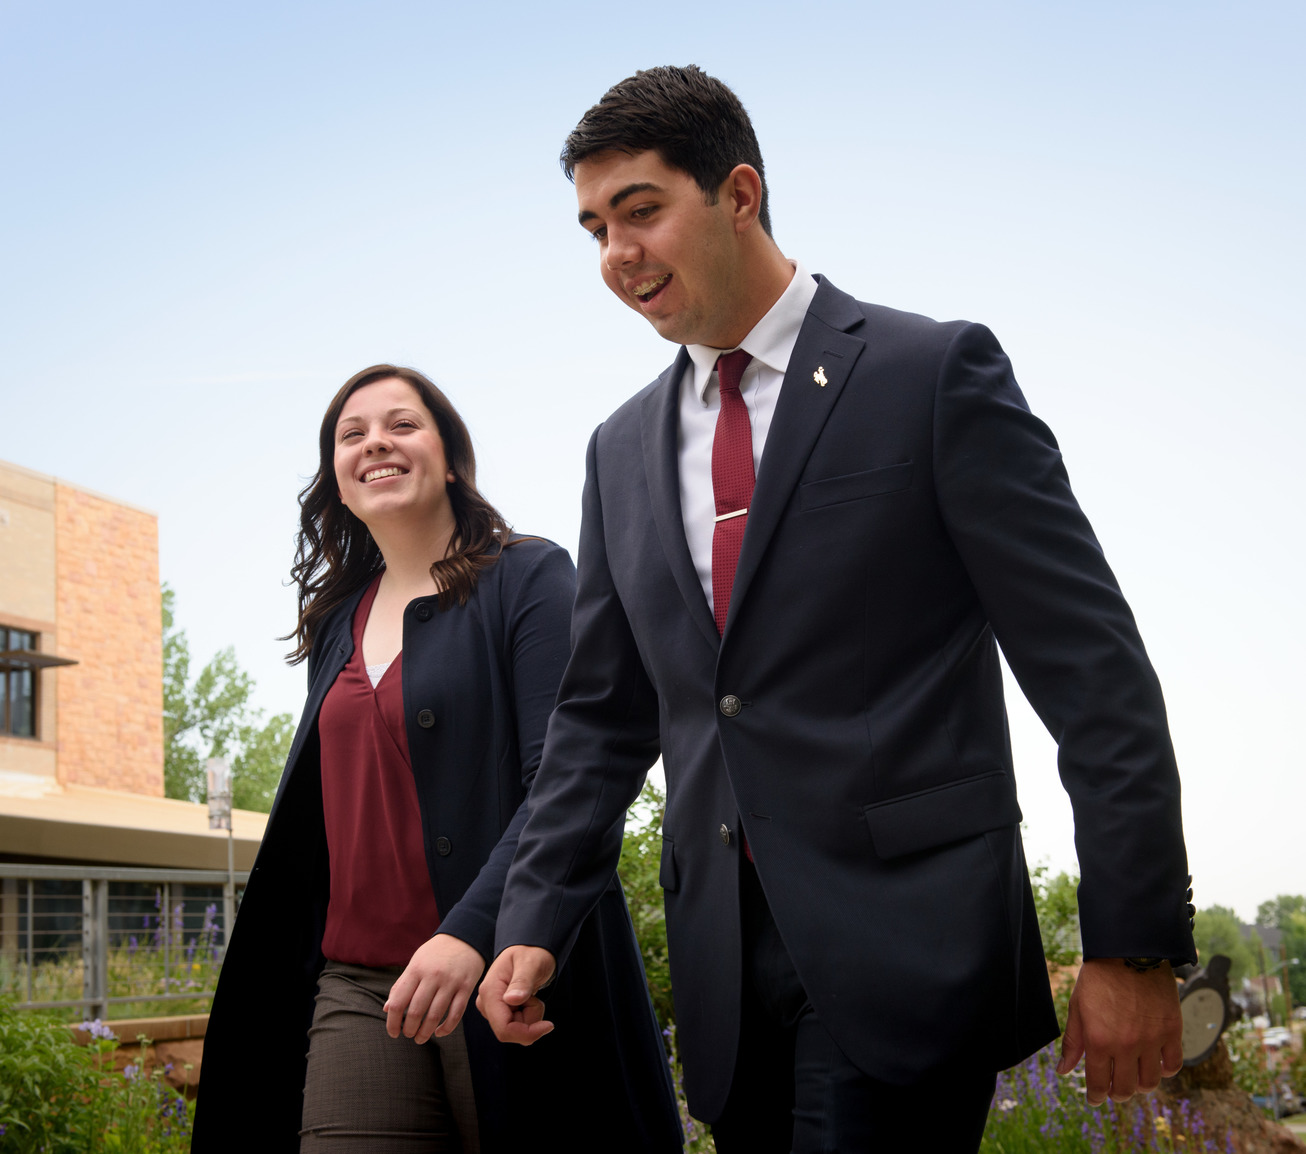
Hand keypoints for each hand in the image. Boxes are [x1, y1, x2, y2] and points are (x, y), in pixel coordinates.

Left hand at [384, 934, 484, 1043]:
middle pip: (416, 1012)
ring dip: (425, 1033)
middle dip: (409, 1029)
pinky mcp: (466, 987)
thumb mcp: (415, 963)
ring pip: (435, 1016)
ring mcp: (451, 982)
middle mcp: (433, 976)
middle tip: (408, 1035)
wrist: (465, 936)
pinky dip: (446, 1028)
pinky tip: (439, 1032)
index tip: (393, 1032)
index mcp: (416, 970)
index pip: (398, 1002)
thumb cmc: (435, 953)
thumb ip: (401, 985)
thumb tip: (387, 1009)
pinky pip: (456, 1014)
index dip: (392, 1022)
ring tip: (420, 1038)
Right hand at [474, 945, 556, 1044]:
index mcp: (490, 991)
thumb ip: (522, 981)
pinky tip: (527, 998)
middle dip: (530, 1021)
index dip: (526, 1033)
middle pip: (510, 1032)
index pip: (504, 1029)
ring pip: (514, 1030)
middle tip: (535, 997)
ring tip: (531, 993)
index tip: (548, 1026)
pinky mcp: (499, 1010)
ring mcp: (492, 1007)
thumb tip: (512, 1000)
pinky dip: (528, 1015)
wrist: (530, 948)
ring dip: (530, 1016)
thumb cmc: (531, 951)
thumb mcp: (531, 962)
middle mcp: (486, 1002)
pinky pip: (516, 1025)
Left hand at [1056, 958, 1182, 1104]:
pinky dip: (1164, 1070)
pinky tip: (1154, 1063)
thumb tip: (1063, 1071)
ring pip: (1150, 1083)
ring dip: (1140, 1085)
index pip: (1097, 1084)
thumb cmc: (1098, 979)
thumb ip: (1072, 1043)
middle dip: (1116, 1093)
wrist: (1128, 952)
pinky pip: (1173, 1066)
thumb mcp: (1077, 1008)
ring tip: (1133, 1075)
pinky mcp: (1172, 1031)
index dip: (1095, 1096)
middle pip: (1125, 1089)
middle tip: (1113, 1086)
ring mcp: (1151, 1040)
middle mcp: (1125, 1045)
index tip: (1095, 1098)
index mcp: (1098, 1040)